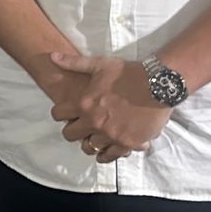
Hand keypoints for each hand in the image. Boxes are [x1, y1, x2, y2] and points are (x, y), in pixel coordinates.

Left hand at [48, 53, 171, 162]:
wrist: (158, 84)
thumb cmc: (128, 73)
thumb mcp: (100, 64)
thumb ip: (74, 63)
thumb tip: (52, 55)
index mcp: (84, 104)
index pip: (58, 115)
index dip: (60, 113)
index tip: (66, 113)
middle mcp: (94, 122)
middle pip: (70, 135)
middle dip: (73, 130)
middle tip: (80, 127)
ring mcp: (111, 135)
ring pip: (90, 148)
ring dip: (91, 142)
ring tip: (96, 137)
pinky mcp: (127, 143)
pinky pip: (111, 156)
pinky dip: (108, 154)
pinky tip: (108, 150)